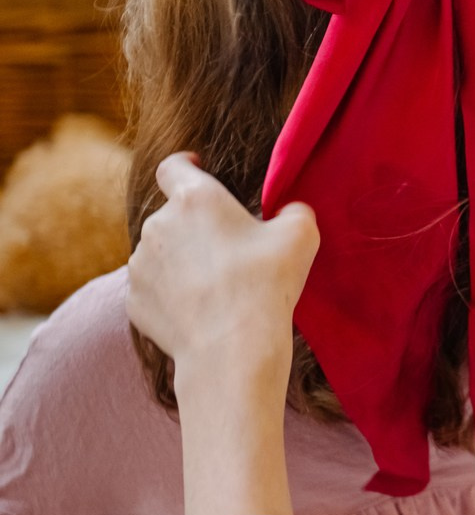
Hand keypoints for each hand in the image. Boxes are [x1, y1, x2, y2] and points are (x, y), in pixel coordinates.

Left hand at [127, 156, 318, 398]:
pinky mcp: (134, 300)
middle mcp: (158, 224)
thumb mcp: (300, 237)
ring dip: (181, 260)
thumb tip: (290, 212)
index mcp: (194, 199)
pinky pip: (153, 288)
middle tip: (229, 251)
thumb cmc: (264, 287)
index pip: (173, 165)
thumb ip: (295, 211)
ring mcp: (140, 264)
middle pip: (173, 214)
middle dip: (195, 226)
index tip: (197, 169)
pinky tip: (198, 310)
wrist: (230, 350)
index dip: (185, 164)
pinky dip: (170, 294)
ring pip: (161, 252)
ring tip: (214, 287)